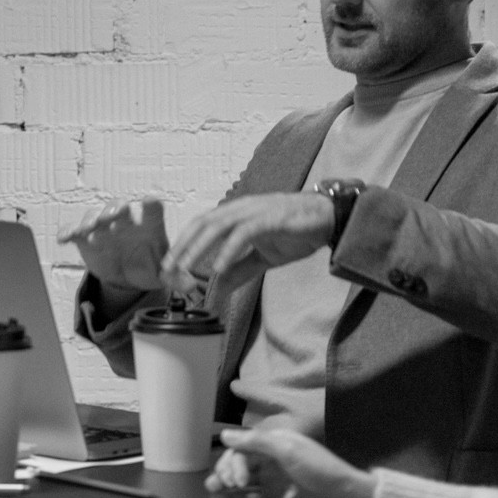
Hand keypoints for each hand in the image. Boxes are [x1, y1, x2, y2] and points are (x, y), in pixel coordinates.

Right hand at [59, 199, 169, 291]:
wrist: (127, 276)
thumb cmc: (149, 267)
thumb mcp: (165, 275)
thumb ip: (176, 278)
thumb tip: (189, 285)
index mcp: (149, 227)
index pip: (152, 210)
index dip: (151, 205)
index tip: (150, 200)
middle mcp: (126, 222)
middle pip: (120, 208)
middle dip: (115, 209)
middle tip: (112, 215)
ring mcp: (104, 228)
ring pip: (95, 216)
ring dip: (91, 219)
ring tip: (88, 228)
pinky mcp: (86, 239)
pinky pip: (75, 231)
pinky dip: (68, 232)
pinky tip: (63, 238)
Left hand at [158, 192, 335, 299]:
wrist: (330, 219)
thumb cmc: (296, 232)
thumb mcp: (263, 257)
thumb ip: (240, 270)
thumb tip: (217, 289)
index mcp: (236, 214)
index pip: (200, 226)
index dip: (182, 243)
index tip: (168, 266)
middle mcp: (241, 208)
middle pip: (202, 224)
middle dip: (182, 247)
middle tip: (168, 270)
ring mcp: (256, 211)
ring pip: (218, 226)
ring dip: (199, 248)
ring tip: (186, 268)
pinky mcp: (272, 218)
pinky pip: (245, 233)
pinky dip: (229, 249)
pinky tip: (219, 266)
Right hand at [206, 427, 375, 497]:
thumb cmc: (320, 470)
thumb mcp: (288, 450)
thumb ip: (256, 442)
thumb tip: (225, 435)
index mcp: (275, 443)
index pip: (243, 448)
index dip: (233, 461)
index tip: (235, 479)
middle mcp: (273, 461)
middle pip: (240, 464)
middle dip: (226, 472)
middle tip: (221, 486)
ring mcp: (275, 482)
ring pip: (244, 482)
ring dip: (227, 486)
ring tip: (213, 493)